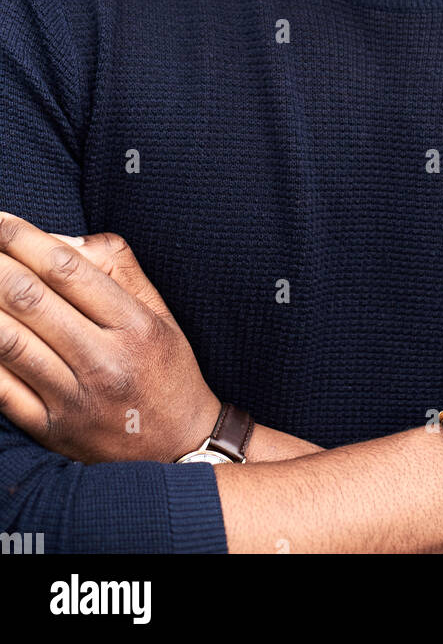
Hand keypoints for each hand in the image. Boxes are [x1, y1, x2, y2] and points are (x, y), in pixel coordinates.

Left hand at [0, 212, 223, 463]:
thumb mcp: (158, 312)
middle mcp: (104, 360)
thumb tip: (59, 241)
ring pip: (10, 344)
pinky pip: (2, 391)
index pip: (68, 269)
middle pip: (33, 301)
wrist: (178, 449)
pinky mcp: (51, 430)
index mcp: (133, 324)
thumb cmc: (166, 370)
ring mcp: (74, 399)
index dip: (24, 239)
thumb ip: (117, 268)